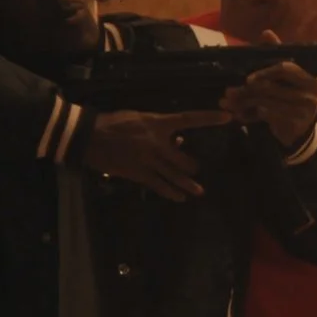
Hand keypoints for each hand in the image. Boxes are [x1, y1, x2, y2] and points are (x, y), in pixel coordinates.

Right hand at [79, 109, 232, 201]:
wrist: (89, 136)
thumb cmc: (115, 123)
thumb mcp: (139, 119)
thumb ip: (160, 128)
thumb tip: (180, 140)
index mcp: (157, 122)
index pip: (189, 118)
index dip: (209, 118)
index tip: (227, 117)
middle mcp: (156, 141)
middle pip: (183, 158)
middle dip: (190, 166)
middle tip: (195, 168)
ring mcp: (148, 160)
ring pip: (174, 175)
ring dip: (188, 184)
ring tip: (199, 191)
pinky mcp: (138, 173)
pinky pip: (159, 186)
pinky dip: (170, 193)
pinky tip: (179, 198)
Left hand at [220, 30, 316, 148]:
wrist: (299, 132)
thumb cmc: (290, 100)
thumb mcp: (284, 79)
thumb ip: (276, 55)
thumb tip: (266, 32)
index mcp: (308, 78)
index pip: (285, 68)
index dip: (265, 71)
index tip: (247, 78)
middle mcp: (310, 93)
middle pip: (272, 87)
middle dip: (247, 90)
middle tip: (228, 92)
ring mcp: (304, 110)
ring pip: (266, 102)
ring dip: (244, 102)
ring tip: (228, 103)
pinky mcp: (295, 124)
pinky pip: (266, 116)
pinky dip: (249, 114)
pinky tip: (238, 114)